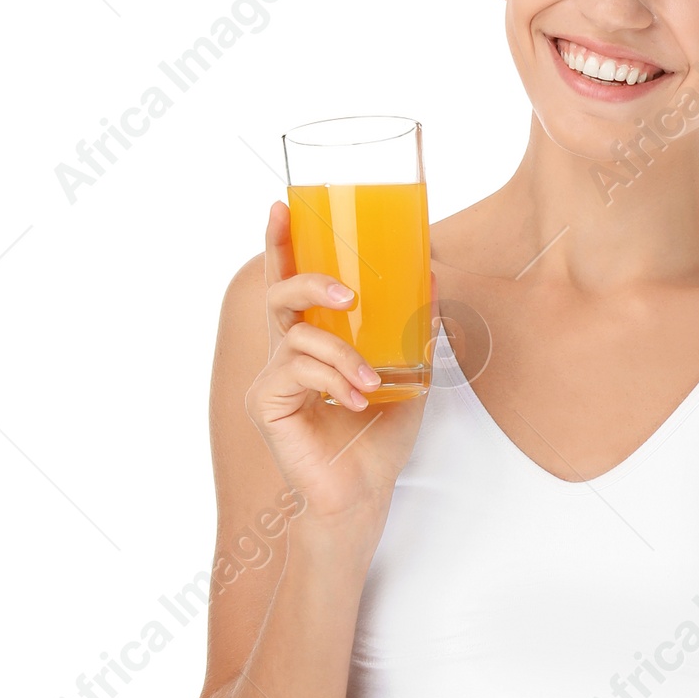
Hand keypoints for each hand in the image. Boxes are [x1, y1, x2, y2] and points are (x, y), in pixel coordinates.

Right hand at [243, 200, 430, 527]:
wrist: (364, 492)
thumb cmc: (380, 436)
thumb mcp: (409, 372)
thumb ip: (414, 327)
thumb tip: (431, 274)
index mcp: (313, 339)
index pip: (291, 283)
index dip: (281, 243)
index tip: (283, 204)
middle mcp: (286, 353)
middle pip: (280, 293)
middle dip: (309, 279)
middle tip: (348, 292)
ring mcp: (272, 377)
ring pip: (296, 334)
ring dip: (341, 352)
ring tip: (371, 380)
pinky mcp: (267, 403)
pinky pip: (295, 369)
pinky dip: (332, 378)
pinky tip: (357, 400)